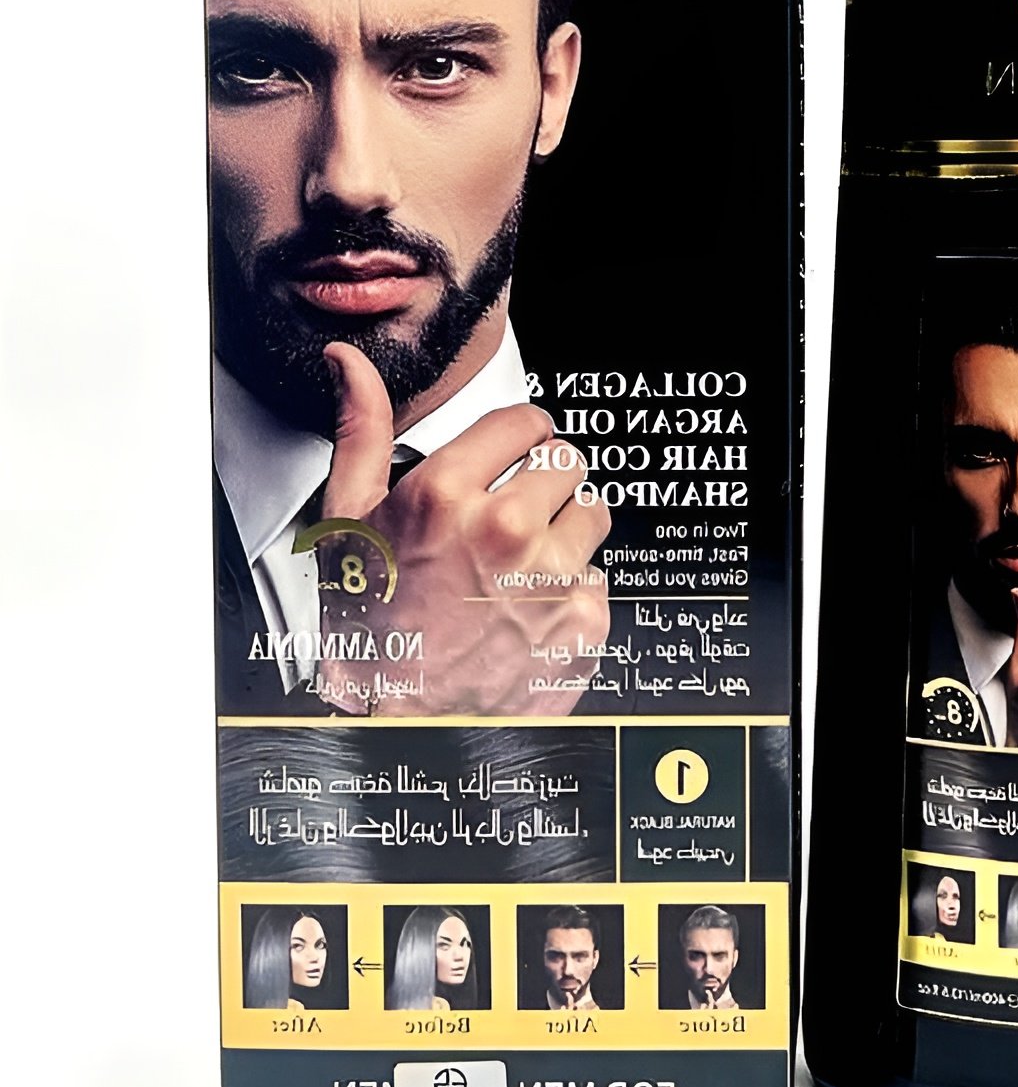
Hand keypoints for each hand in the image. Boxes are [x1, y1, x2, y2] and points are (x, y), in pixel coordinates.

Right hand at [316, 342, 610, 714]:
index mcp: (447, 495)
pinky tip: (532, 607)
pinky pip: (599, 574)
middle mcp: (506, 529)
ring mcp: (551, 576)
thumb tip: (349, 362)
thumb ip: (361, 431)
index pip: (526, 422)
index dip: (517, 439)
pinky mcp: (584, 619)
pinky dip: (574, 588)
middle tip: (509, 521)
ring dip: (565, 530)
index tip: (510, 456)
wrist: (405, 724)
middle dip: (541, 484)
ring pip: (591, 513)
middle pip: (566, 463)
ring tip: (522, 564)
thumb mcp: (350, 522)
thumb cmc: (373, 628)